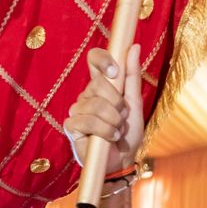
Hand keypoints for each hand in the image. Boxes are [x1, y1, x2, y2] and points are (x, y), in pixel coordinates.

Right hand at [64, 44, 143, 173]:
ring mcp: (77, 110)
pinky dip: (103, 130)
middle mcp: (87, 95)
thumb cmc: (128, 133)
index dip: (102, 59)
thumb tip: (134, 47)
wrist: (123, 160)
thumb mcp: (135, 103)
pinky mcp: (71, 127)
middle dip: (116, 102)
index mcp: (101, 85)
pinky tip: (109, 138)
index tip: (115, 71)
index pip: (94, 60)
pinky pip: (87, 120)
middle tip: (122, 117)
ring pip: (94, 104)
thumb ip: (132, 76)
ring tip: (117, 131)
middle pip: (97, 83)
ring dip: (112, 120)